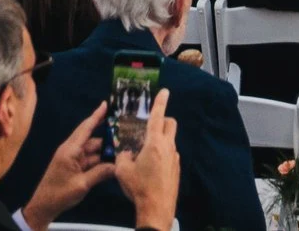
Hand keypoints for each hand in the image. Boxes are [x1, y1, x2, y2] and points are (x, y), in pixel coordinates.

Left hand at [23, 102, 113, 230]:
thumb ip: (101, 173)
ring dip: (106, 150)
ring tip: (123, 147)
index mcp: (70, 150)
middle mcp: (71, 150)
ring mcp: (73, 159)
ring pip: (93, 150)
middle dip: (107, 133)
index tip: (106, 103)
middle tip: (124, 128)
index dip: (96, 115)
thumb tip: (118, 165)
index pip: (86, 128)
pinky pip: (90, 159)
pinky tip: (113, 161)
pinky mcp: (74, 167)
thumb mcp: (82, 184)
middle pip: (92, 137)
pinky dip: (101, 159)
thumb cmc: (59, 193)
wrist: (43, 207)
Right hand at [112, 89, 178, 230]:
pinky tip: (150, 167)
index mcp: (155, 143)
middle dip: (162, 120)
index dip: (160, 102)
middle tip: (149, 126)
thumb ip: (122, 156)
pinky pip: (170, 154)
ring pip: (170, 140)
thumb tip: (125, 152)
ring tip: (144, 152)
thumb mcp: (122, 171)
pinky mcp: (176, 168)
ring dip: (160, 139)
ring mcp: (174, 157)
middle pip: (170, 124)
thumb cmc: (140, 188)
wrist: (156, 208)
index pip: (158, 117)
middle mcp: (168, 147)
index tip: (164, 91)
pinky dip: (161, 154)